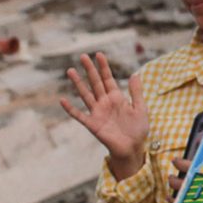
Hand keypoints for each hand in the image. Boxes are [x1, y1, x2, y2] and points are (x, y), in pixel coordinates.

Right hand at [60, 52, 149, 178]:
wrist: (133, 148)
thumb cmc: (137, 129)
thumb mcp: (141, 108)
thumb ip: (136, 92)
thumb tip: (135, 74)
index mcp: (116, 97)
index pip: (108, 79)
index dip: (103, 67)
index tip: (98, 54)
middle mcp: (105, 103)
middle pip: (95, 83)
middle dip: (89, 70)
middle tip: (82, 56)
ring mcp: (97, 113)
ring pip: (85, 95)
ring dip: (78, 83)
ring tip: (70, 71)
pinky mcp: (93, 125)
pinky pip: (79, 115)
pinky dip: (70, 109)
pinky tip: (62, 100)